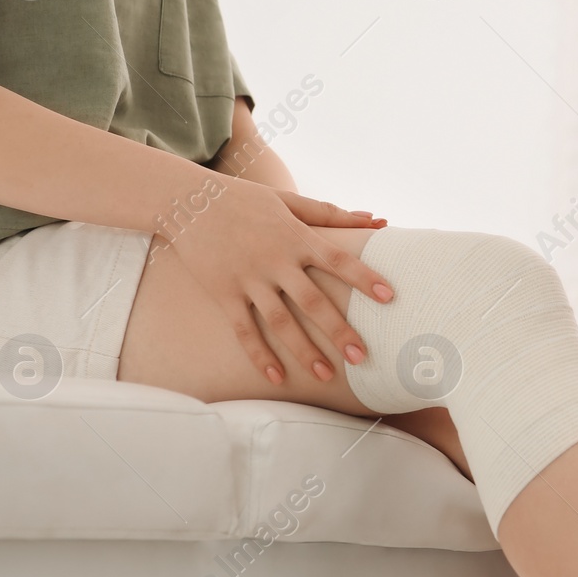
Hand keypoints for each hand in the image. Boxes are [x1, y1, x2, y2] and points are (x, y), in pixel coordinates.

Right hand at [162, 173, 391, 384]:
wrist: (188, 201)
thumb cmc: (245, 200)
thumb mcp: (288, 201)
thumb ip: (331, 214)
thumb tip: (375, 218)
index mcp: (296, 237)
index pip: (338, 261)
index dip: (365, 278)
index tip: (389, 297)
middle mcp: (275, 261)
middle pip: (313, 301)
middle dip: (339, 330)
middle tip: (362, 357)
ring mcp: (248, 279)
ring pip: (281, 322)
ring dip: (304, 351)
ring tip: (326, 376)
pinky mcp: (224, 294)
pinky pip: (244, 330)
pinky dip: (260, 355)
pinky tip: (277, 377)